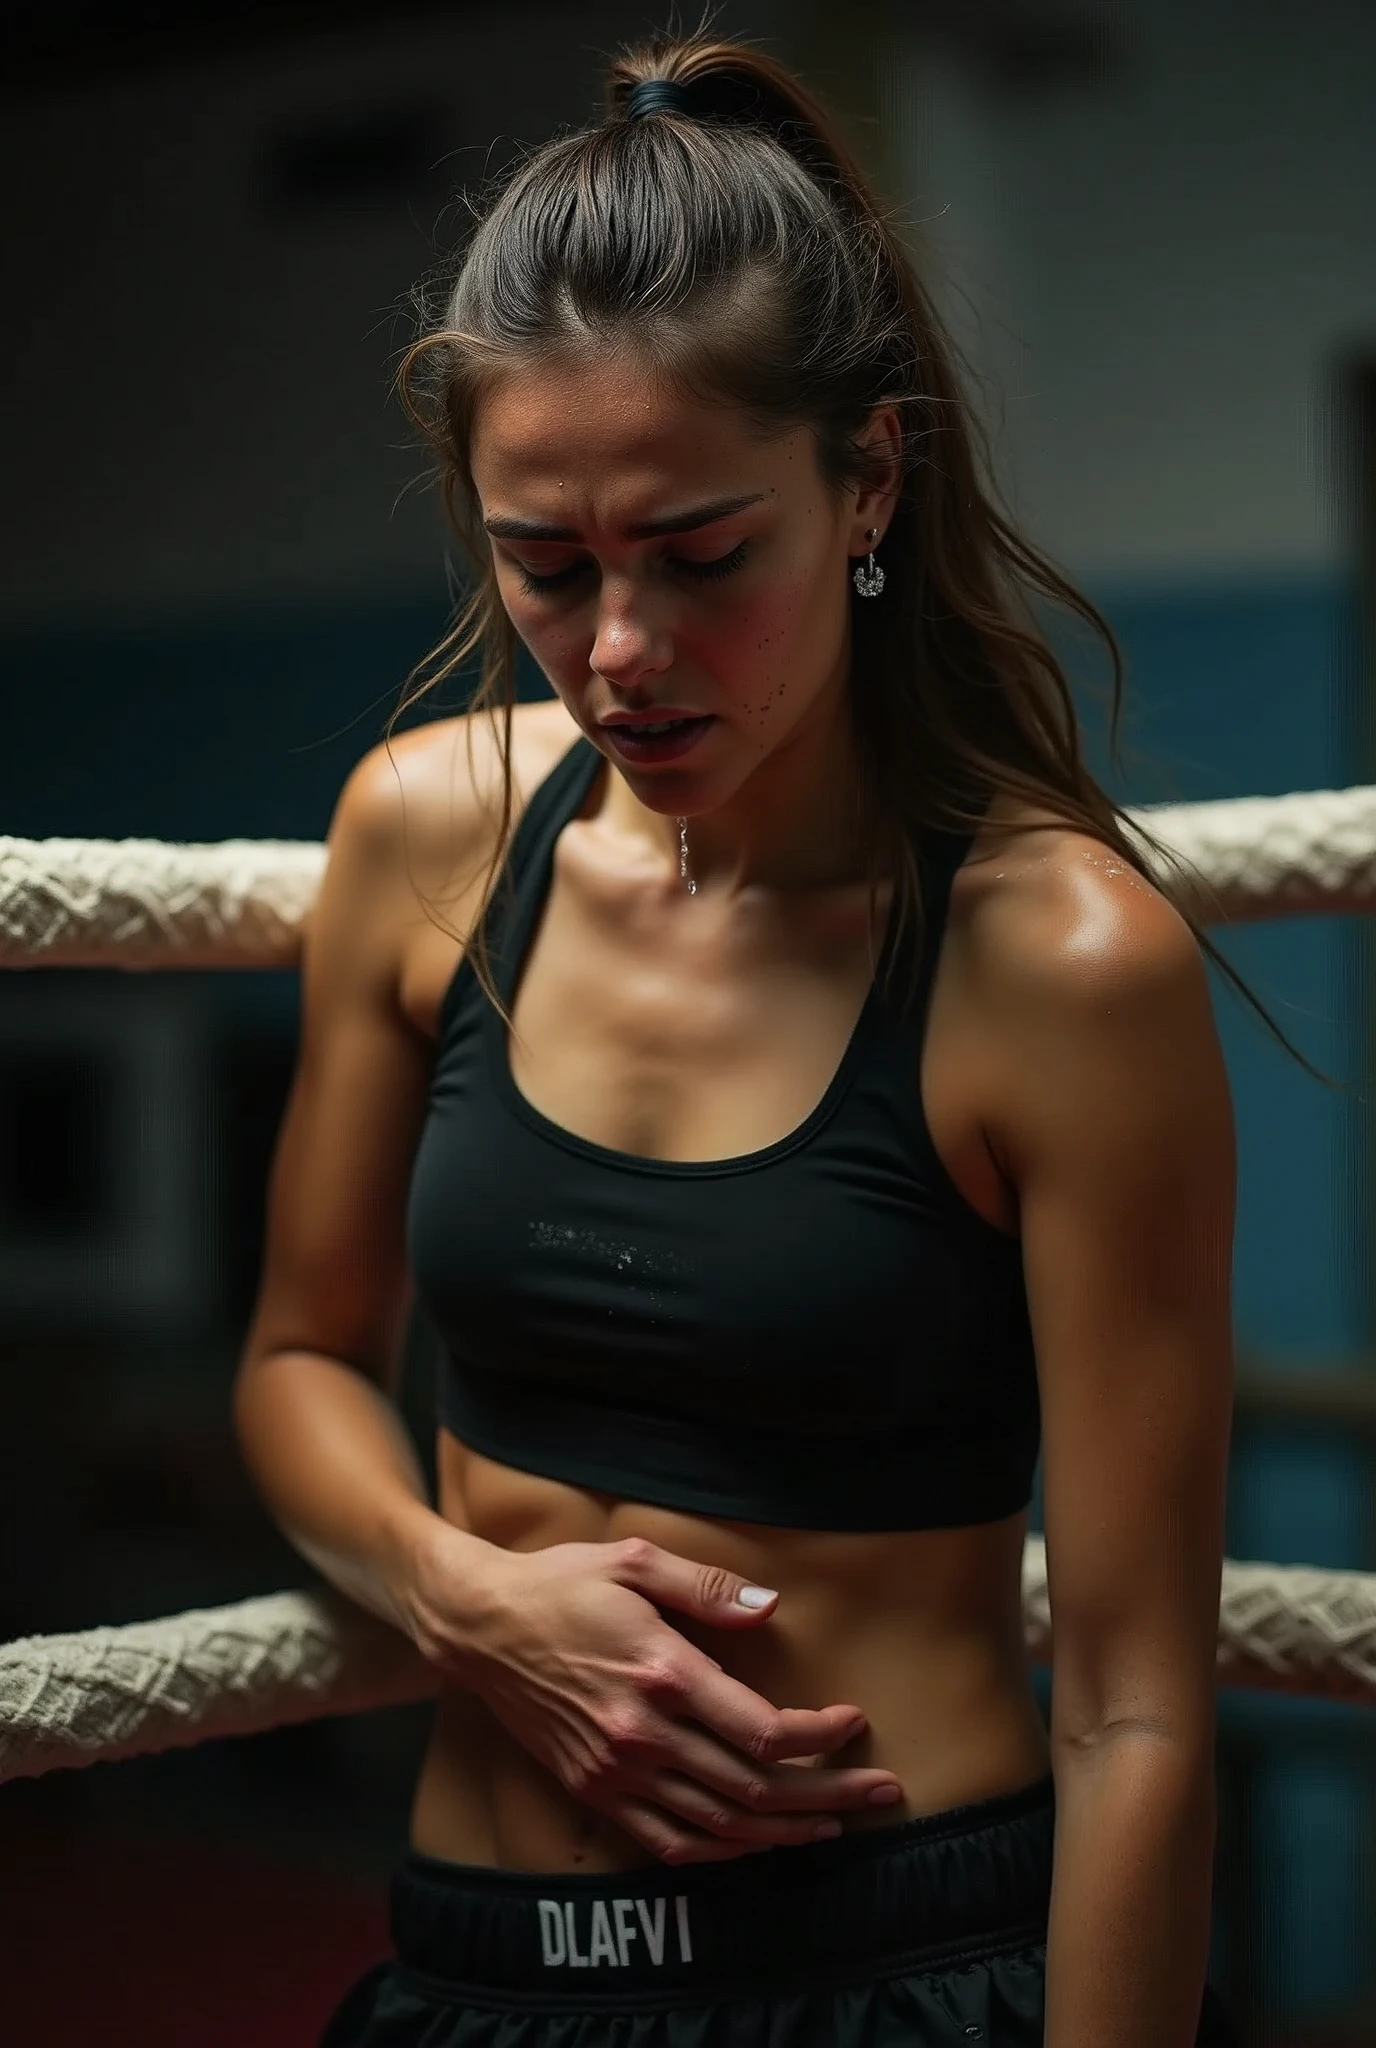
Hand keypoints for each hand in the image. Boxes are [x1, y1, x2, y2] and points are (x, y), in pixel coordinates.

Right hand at [409, 1528, 903, 1863]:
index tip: (854, 1721)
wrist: (479, 1627)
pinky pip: (670, 1841)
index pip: (762, 1730)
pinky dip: (724, 1851)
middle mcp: (643, 1733)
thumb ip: (707, 1588)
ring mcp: (618, 1771)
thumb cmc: (560, 1583)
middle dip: (829, 1794)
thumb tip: (771, 1607)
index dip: (820, 1737)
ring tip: (838, 1826)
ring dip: (787, 1832)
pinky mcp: (596, 1790)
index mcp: (661, 1672)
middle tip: (882, 1792)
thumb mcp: (634, 1560)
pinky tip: (759, 1845)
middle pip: (756, 1786)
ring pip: (721, 1824)